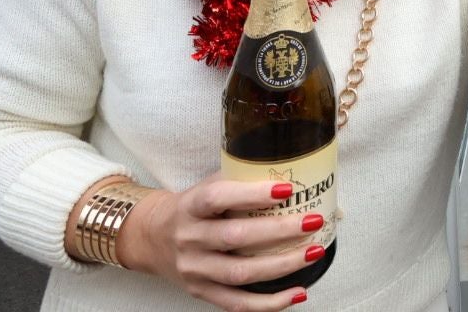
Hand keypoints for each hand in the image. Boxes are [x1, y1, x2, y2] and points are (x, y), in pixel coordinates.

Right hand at [114, 176, 320, 309]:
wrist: (152, 238)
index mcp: (191, 206)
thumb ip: (241, 178)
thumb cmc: (194, 207)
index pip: (218, 198)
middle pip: (235, 237)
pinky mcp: (201, 292)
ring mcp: (194, 269)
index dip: (252, 194)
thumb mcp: (208, 185)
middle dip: (279, 230)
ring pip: (240, 273)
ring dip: (282, 265)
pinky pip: (237, 303)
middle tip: (314, 220)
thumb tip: (293, 169)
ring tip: (315, 252)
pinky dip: (270, 302)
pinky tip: (298, 292)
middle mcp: (189, 238)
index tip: (287, 189)